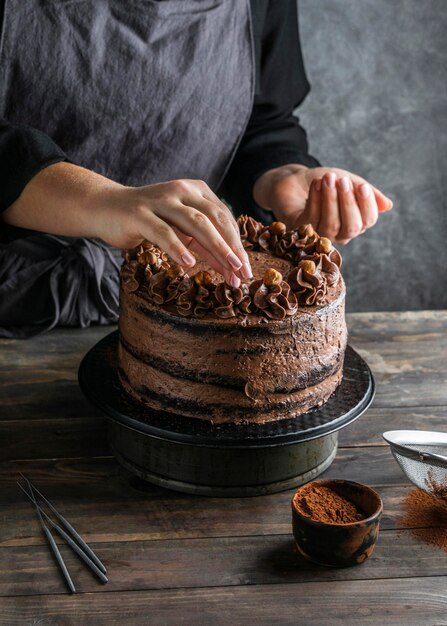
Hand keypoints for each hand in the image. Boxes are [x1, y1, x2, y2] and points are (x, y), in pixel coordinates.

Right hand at [101, 179, 251, 286]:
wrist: (105, 208)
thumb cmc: (147, 221)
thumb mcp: (180, 231)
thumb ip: (203, 245)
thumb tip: (231, 268)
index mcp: (195, 190)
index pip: (223, 217)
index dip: (237, 244)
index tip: (245, 269)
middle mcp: (181, 191)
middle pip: (215, 219)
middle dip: (232, 247)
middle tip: (243, 272)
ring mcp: (160, 201)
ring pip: (195, 224)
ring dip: (216, 247)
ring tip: (229, 268)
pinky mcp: (139, 214)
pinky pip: (163, 232)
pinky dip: (178, 248)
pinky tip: (189, 265)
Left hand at [253, 164, 392, 243]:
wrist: (296, 180)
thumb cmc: (325, 182)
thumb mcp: (347, 181)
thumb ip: (366, 192)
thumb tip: (388, 206)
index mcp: (355, 222)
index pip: (367, 221)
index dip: (366, 205)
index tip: (362, 187)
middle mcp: (340, 234)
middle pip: (351, 227)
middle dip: (347, 203)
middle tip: (342, 181)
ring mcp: (320, 235)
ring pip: (330, 225)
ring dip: (330, 200)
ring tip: (328, 178)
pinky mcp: (302, 231)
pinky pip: (311, 219)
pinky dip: (315, 200)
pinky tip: (316, 184)